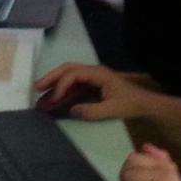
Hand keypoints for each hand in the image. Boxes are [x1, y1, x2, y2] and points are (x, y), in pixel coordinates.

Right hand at [31, 63, 149, 121]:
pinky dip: (63, 90)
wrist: (143, 104)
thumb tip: (71, 111)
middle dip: (52, 77)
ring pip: (69, 75)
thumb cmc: (129, 104)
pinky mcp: (92, 85)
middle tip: (37, 87)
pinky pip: (74, 84)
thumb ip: (91, 111)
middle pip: (68, 69)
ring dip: (55, 83)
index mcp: (98, 73)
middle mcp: (93, 71)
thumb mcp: (111, 110)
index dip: (61, 85)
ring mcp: (92, 77)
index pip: (74, 74)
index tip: (54, 100)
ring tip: (40, 93)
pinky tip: (54, 99)